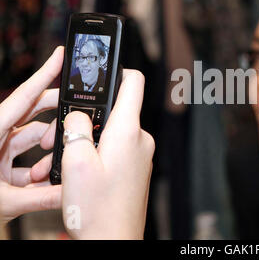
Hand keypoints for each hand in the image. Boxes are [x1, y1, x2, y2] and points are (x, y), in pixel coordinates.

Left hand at [0, 47, 63, 225]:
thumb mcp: (5, 202)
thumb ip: (43, 197)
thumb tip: (74, 193)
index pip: (23, 97)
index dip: (44, 74)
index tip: (60, 55)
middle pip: (33, 113)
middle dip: (59, 115)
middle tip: (81, 115)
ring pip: (34, 139)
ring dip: (49, 154)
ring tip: (55, 171)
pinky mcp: (2, 164)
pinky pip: (29, 160)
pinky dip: (41, 170)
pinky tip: (48, 183)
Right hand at [59, 69, 153, 238]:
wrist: (115, 242)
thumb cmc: (98, 209)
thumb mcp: (76, 162)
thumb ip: (76, 128)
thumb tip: (79, 114)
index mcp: (128, 131)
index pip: (133, 83)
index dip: (118, 71)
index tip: (104, 70)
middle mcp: (140, 139)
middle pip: (115, 111)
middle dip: (88, 119)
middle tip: (63, 139)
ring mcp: (141, 154)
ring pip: (113, 133)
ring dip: (90, 142)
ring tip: (69, 164)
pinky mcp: (137, 168)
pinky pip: (118, 150)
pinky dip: (100, 154)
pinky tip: (84, 174)